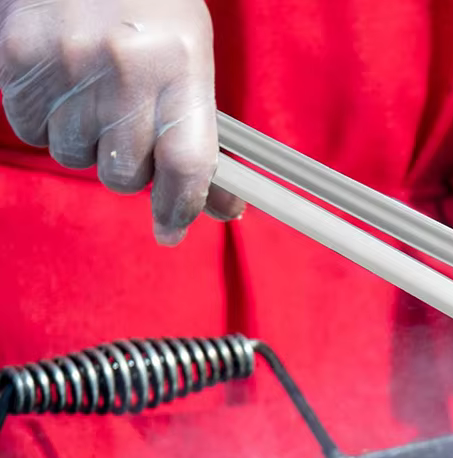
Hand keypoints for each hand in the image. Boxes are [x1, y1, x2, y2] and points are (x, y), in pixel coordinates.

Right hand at [0, 0, 243, 244]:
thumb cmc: (151, 4)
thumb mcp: (192, 61)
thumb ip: (204, 137)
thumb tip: (220, 208)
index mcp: (180, 67)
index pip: (185, 164)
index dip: (180, 208)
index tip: (171, 230)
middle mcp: (126, 69)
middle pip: (124, 174)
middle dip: (128, 168)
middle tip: (127, 128)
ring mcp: (69, 63)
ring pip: (75, 157)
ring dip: (85, 143)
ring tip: (92, 96)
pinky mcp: (21, 56)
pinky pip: (32, 130)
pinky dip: (46, 121)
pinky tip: (61, 86)